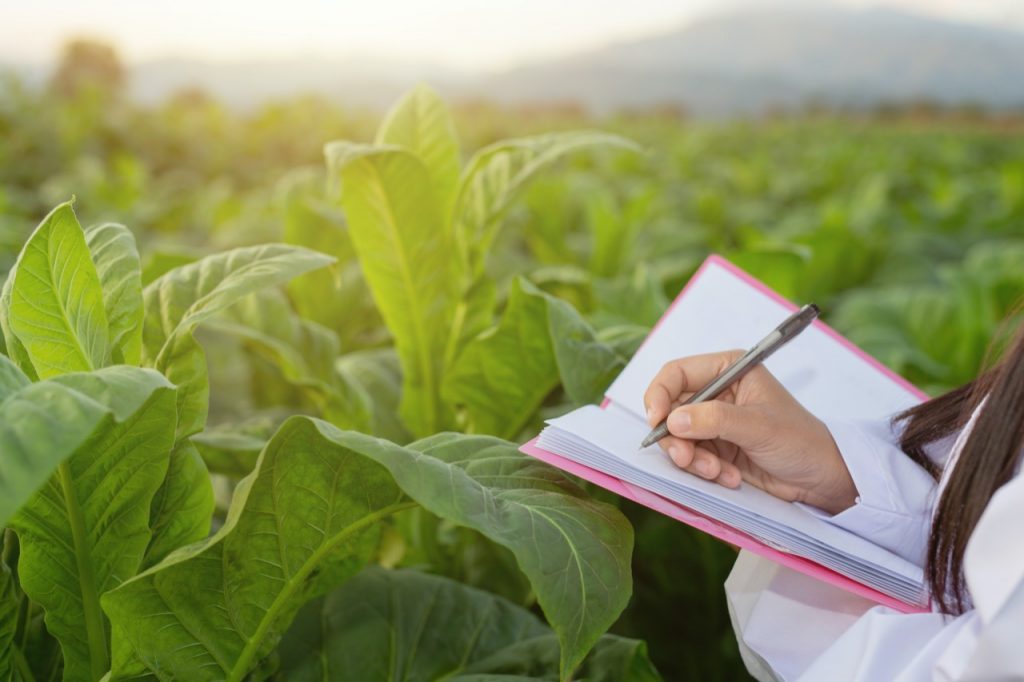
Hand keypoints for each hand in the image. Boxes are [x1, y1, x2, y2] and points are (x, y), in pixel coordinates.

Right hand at [643, 350, 857, 513]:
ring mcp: (713, 422)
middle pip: (670, 408)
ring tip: (716, 473)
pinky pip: (690, 457)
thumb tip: (672, 421)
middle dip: (676, 437)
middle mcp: (716, 392)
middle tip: (686, 459)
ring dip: (691, 458)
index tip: (657, 422)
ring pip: (676, 437)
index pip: (676, 373)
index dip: (659, 395)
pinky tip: (729, 477)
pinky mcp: (714, 448)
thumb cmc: (799, 440)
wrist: (820, 479)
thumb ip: (714, 420)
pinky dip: (703, 470)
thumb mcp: (758, 426)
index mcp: (727, 369)